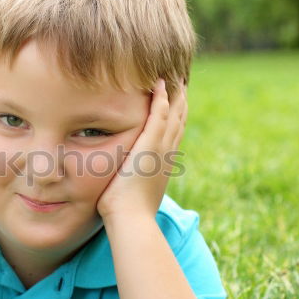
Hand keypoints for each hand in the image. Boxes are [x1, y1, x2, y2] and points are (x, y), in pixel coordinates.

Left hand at [96, 77, 187, 222]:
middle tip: (182, 84)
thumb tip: (117, 188)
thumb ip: (127, 185)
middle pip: (179, 122)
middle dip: (180, 102)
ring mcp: (160, 149)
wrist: (131, 220)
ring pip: (173, 115)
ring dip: (174, 95)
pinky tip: (160, 83)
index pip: (172, 136)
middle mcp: (166, 155)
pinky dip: (161, 98)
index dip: (176, 118)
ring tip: (174, 78)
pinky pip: (159, 115)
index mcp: (163, 165)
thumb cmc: (125, 214)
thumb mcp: (130, 195)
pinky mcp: (150, 145)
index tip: (176, 104)